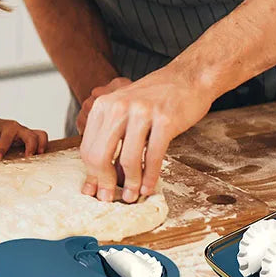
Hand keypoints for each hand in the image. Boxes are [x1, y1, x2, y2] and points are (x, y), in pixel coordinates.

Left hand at [0, 116, 47, 158]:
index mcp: (6, 129)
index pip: (6, 138)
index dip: (2, 148)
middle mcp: (19, 129)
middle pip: (30, 135)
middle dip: (31, 146)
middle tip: (28, 158)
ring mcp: (26, 133)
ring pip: (40, 135)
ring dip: (42, 146)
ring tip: (39, 157)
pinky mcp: (30, 138)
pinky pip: (41, 139)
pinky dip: (43, 147)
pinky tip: (41, 160)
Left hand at [79, 64, 212, 203]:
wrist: (187, 77)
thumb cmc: (154, 98)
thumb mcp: (123, 109)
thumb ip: (110, 137)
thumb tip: (98, 177)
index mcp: (104, 106)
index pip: (88, 148)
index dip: (91, 174)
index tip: (95, 190)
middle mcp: (119, 107)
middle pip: (101, 155)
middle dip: (104, 182)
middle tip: (110, 198)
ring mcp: (142, 113)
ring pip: (128, 159)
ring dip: (130, 183)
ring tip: (132, 196)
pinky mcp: (165, 120)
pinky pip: (153, 156)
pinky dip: (150, 177)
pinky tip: (148, 187)